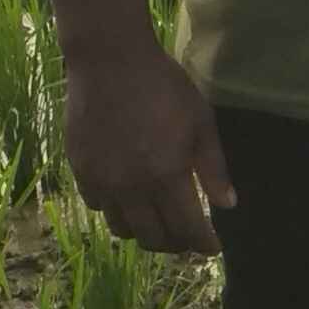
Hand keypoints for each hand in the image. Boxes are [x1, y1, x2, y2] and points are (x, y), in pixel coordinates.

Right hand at [62, 35, 235, 252]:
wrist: (109, 60)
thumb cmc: (164, 86)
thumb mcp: (201, 122)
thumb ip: (214, 168)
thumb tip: (228, 205)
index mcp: (167, 176)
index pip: (187, 228)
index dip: (203, 244)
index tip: (212, 248)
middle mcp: (132, 188)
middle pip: (154, 238)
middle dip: (175, 244)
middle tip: (187, 236)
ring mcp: (102, 182)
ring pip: (123, 230)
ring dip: (145, 232)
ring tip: (158, 222)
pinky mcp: (80, 171)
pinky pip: (99, 207)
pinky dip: (117, 211)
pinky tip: (128, 198)